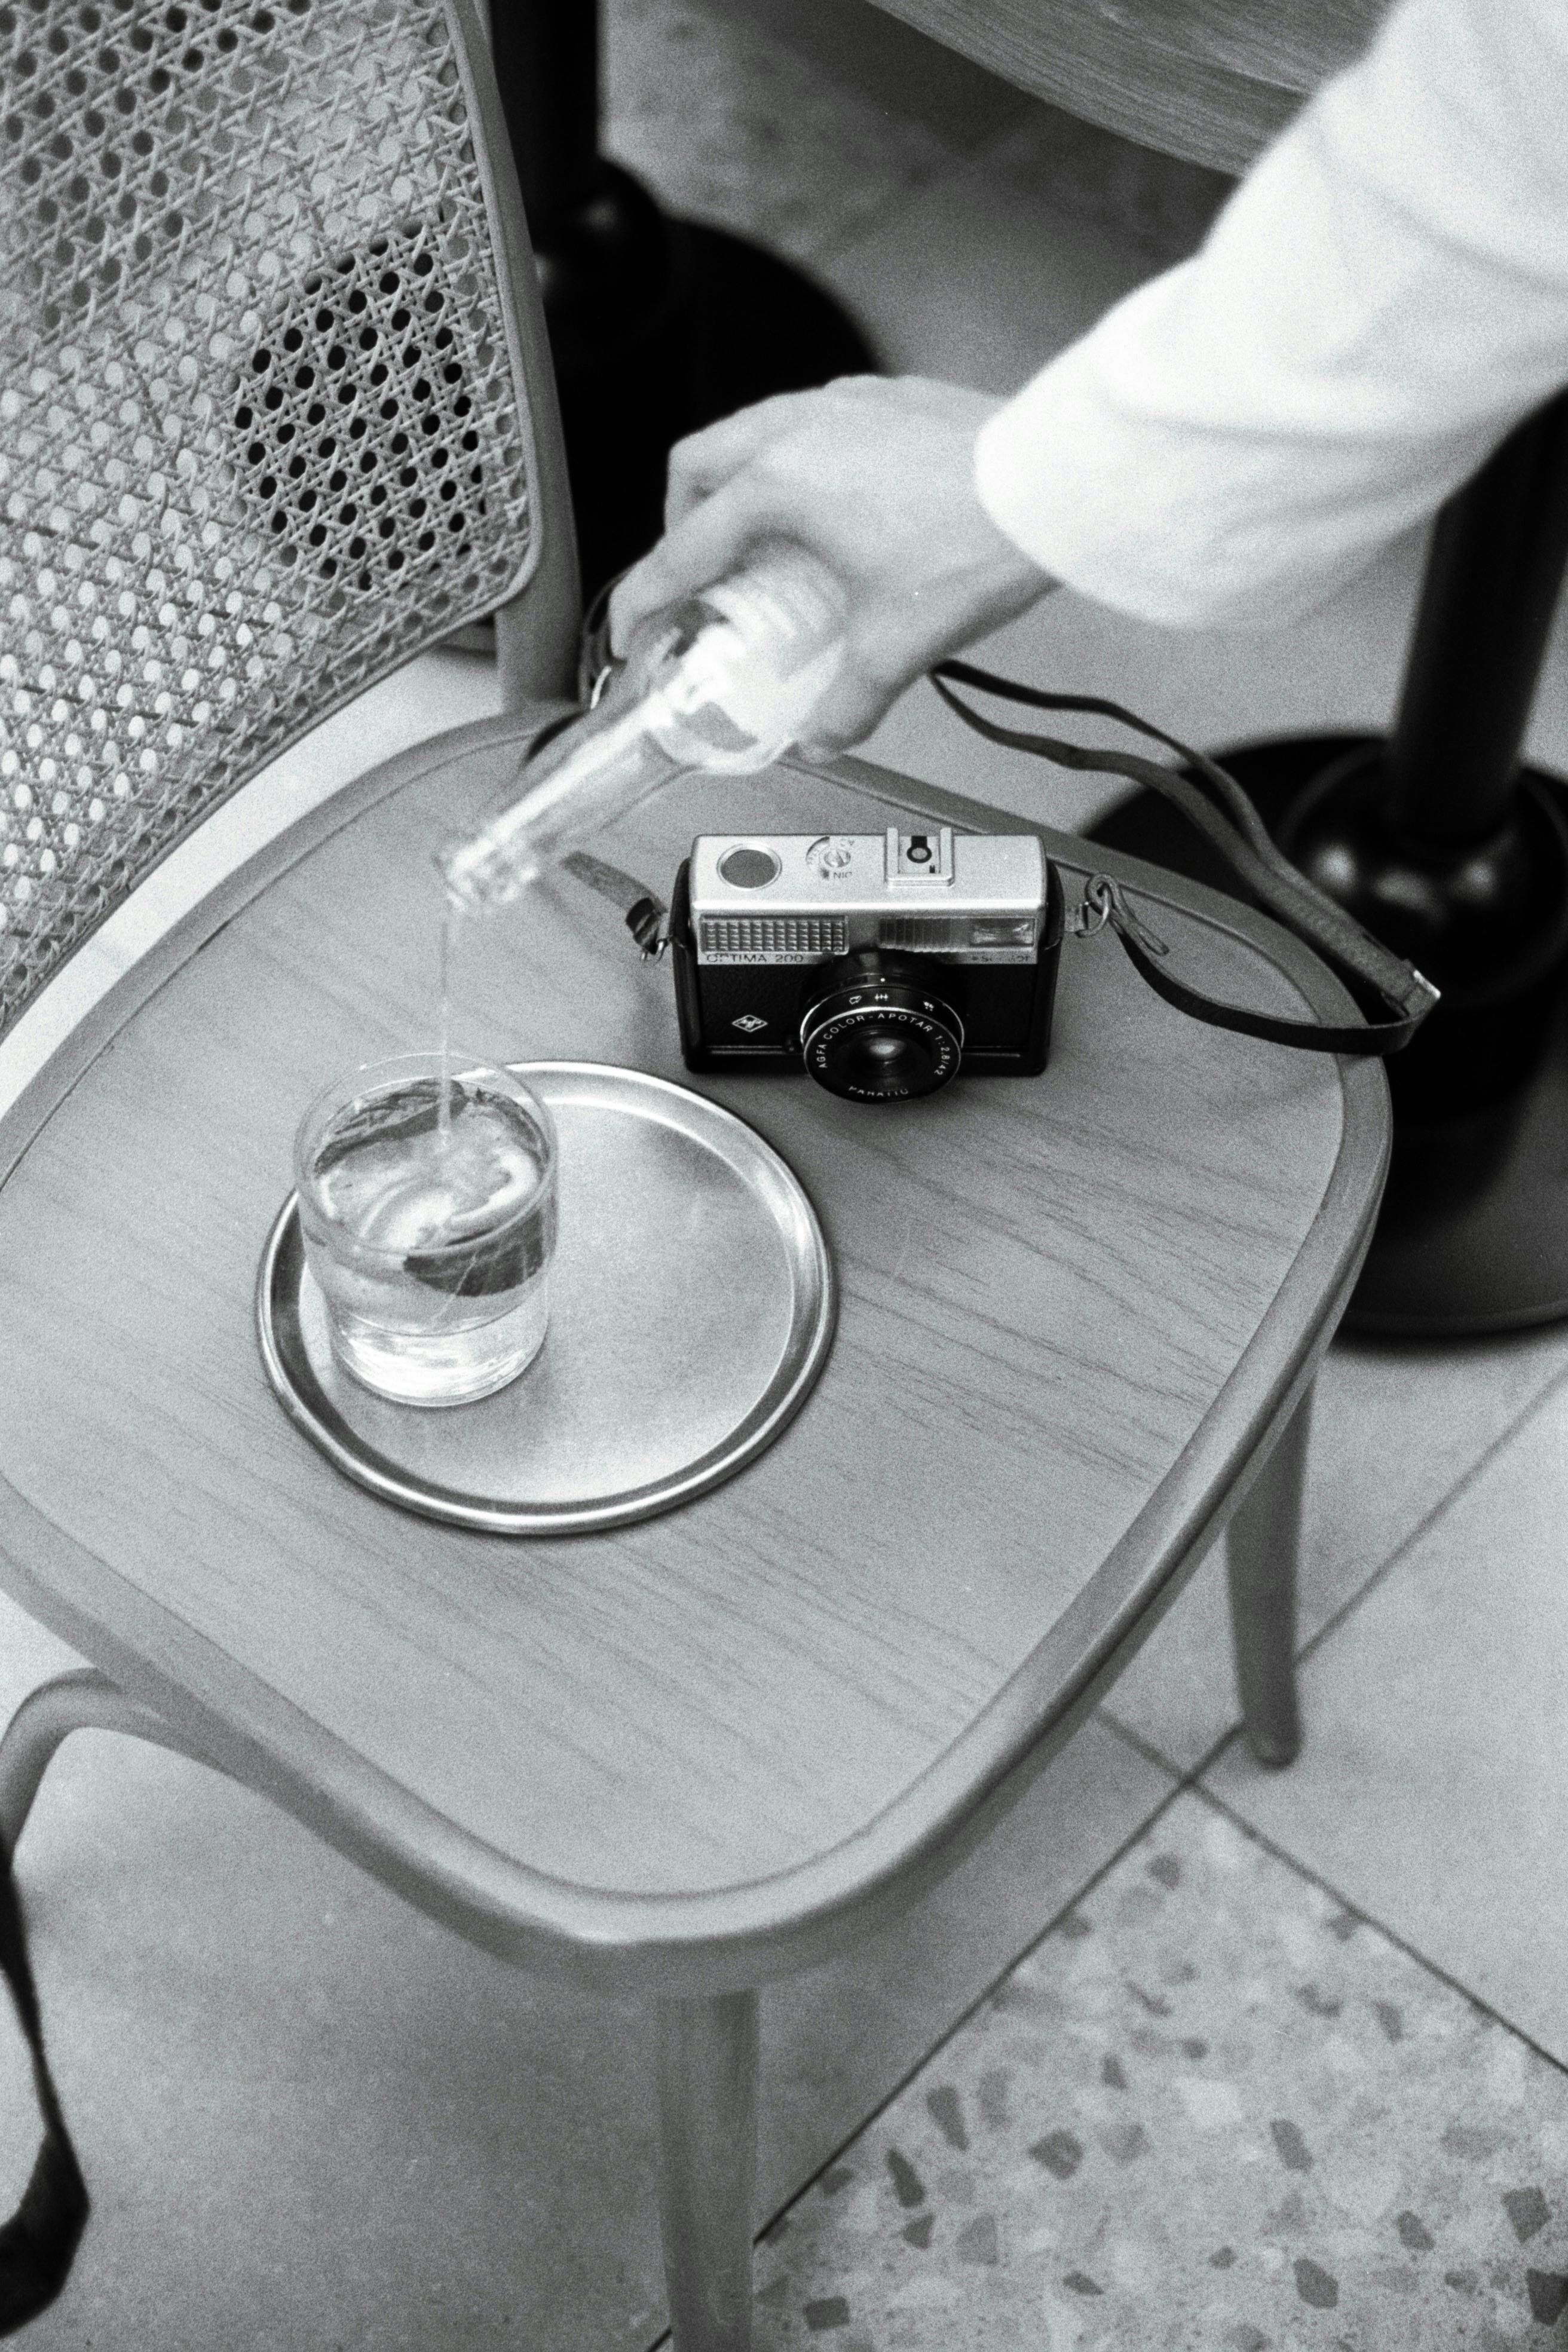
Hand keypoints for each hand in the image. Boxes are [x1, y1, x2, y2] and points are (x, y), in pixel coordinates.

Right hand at [607, 377, 1055, 751]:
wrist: (1058, 482)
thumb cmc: (976, 542)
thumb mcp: (898, 645)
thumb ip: (848, 702)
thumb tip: (822, 739)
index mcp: (779, 487)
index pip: (683, 549)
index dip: (648, 599)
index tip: (635, 631)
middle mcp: (800, 430)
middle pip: (698, 466)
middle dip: (681, 523)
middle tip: (698, 577)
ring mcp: (846, 404)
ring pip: (754, 429)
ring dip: (737, 483)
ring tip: (759, 540)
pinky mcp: (890, 397)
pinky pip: (814, 419)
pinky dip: (797, 459)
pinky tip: (832, 505)